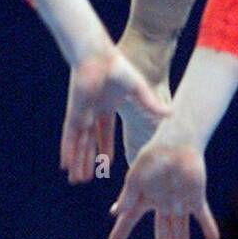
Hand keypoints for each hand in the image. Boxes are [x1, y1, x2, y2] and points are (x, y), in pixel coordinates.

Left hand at [60, 49, 169, 183]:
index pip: (105, 133)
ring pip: (79, 143)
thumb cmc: (117, 68)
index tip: (106, 164)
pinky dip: (68, 150)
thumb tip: (172, 115)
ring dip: (78, 161)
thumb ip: (151, 104)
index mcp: (107, 106)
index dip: (105, 148)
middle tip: (86, 179)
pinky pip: (70, 136)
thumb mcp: (138, 90)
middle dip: (88, 160)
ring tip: (76, 180)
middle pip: (89, 142)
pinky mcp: (74, 113)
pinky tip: (66, 165)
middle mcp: (92, 112)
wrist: (98, 58)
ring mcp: (82, 113)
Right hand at [108, 132, 219, 238]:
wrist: (177, 142)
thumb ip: (128, 194)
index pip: (130, 218)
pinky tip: (214, 238)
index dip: (121, 230)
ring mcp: (179, 201)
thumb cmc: (153, 156)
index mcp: (144, 196)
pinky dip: (208, 226)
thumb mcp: (136, 175)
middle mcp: (162, 201)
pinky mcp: (195, 197)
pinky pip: (202, 215)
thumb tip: (116, 212)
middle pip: (163, 229)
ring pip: (180, 228)